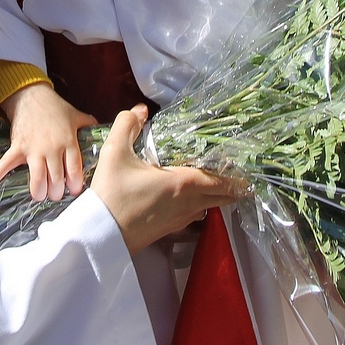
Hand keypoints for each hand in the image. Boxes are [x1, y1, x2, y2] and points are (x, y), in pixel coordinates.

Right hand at [0, 83, 96, 201]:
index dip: (74, 185)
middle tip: (56, 194)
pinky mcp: (17, 148)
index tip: (73, 191)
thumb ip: (88, 124)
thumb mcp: (75, 115)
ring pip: (37, 178)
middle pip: (56, 179)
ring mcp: (34, 149)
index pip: (74, 170)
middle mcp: (52, 149)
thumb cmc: (55, 107)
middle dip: (56, 192)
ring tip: (40, 195)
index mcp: (68, 142)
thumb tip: (102, 129)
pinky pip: (5, 164)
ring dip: (38, 191)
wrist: (31, 96)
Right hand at [90, 106, 240, 255]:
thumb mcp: (114, 152)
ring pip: (212, 206)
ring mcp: (182, 219)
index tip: (243, 161)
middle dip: (235, 184)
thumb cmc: (111, 194)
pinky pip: (197, 215)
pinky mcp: (172, 229)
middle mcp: (190, 202)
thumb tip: (141, 110)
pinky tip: (191, 196)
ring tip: (218, 179)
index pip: (224, 179)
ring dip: (218, 195)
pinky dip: (203, 205)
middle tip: (238, 169)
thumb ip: (128, 125)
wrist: (101, 234)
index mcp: (184, 182)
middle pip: (225, 196)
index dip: (237, 172)